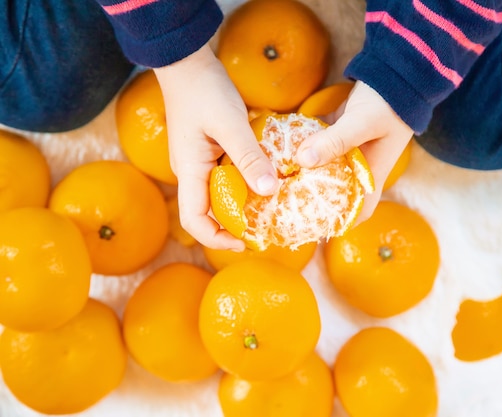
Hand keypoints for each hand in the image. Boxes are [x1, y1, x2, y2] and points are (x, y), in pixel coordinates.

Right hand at [154, 42, 277, 250]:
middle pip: (208, 212)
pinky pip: (225, 176)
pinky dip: (243, 182)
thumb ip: (249, 157)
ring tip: (268, 205)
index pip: (194, 220)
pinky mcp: (208, 150)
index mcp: (189, 171)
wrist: (188, 62)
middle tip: (264, 227)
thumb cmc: (204, 91)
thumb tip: (269, 191)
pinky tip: (262, 177)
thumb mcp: (230, 124)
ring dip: (241, 203)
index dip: (216, 238)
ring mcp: (199, 161)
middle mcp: (191, 172)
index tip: (244, 242)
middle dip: (233, 225)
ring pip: (219, 194)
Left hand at [296, 81, 413, 223]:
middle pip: (337, 195)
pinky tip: (285, 154)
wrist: (395, 74)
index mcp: (372, 175)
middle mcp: (361, 169)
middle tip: (285, 205)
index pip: (359, 212)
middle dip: (315, 202)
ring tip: (281, 183)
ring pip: (326, 173)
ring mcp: (350, 152)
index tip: (313, 229)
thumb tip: (302, 160)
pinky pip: (321, 151)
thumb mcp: (362, 123)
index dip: (340, 224)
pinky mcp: (340, 137)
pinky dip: (307, 154)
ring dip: (307, 177)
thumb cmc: (386, 104)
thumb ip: (334, 141)